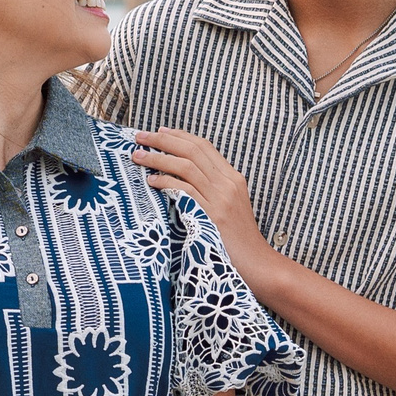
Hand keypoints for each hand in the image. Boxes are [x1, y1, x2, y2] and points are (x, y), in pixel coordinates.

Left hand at [128, 129, 277, 289]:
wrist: (257, 264)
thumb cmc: (237, 240)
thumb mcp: (229, 207)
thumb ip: (210, 189)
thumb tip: (179, 176)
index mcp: (233, 178)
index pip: (204, 147)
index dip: (179, 136)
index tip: (158, 132)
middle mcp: (228, 184)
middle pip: (192, 151)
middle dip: (163, 140)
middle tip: (140, 137)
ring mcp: (221, 199)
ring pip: (186, 166)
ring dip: (158, 158)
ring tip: (138, 156)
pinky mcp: (212, 215)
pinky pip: (184, 190)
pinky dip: (165, 182)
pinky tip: (151, 181)